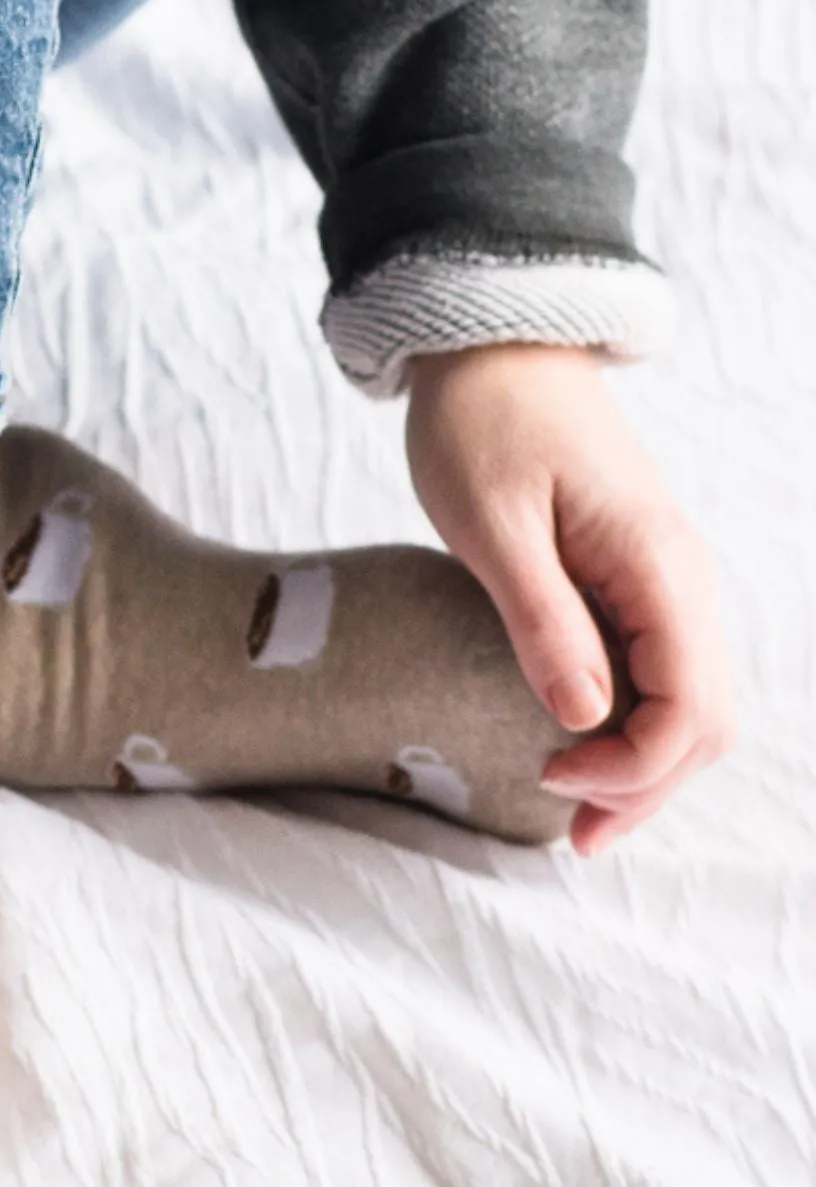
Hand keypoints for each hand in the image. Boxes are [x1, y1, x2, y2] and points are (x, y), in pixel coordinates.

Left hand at [404, 341, 733, 855]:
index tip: (549, 779)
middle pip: (704, 720)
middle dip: (647, 787)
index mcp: (659, 567)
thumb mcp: (493, 526)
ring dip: (644, 766)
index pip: (689, 707)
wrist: (493, 350)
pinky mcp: (632, 580)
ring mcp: (663, 581)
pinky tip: (578, 749)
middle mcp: (681, 580)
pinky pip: (656, 671)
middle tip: (569, 836)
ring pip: (687, 702)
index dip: (632, 767)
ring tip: (574, 813)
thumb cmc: (482, 425)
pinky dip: (630, 724)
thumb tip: (583, 718)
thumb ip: (541, 620)